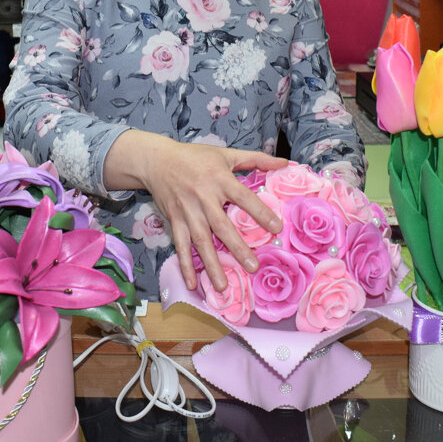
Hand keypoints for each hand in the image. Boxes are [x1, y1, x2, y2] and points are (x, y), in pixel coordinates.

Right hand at [104, 130, 286, 291]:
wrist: (157, 160)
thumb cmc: (195, 156)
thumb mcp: (226, 154)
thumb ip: (256, 159)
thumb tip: (285, 163)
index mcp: (219, 179)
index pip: (243, 197)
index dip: (260, 212)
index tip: (277, 228)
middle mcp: (203, 197)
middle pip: (221, 226)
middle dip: (237, 248)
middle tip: (252, 267)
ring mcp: (187, 211)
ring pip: (201, 241)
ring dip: (211, 264)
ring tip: (223, 287)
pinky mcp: (174, 220)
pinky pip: (181, 245)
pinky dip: (185, 265)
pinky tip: (193, 283)